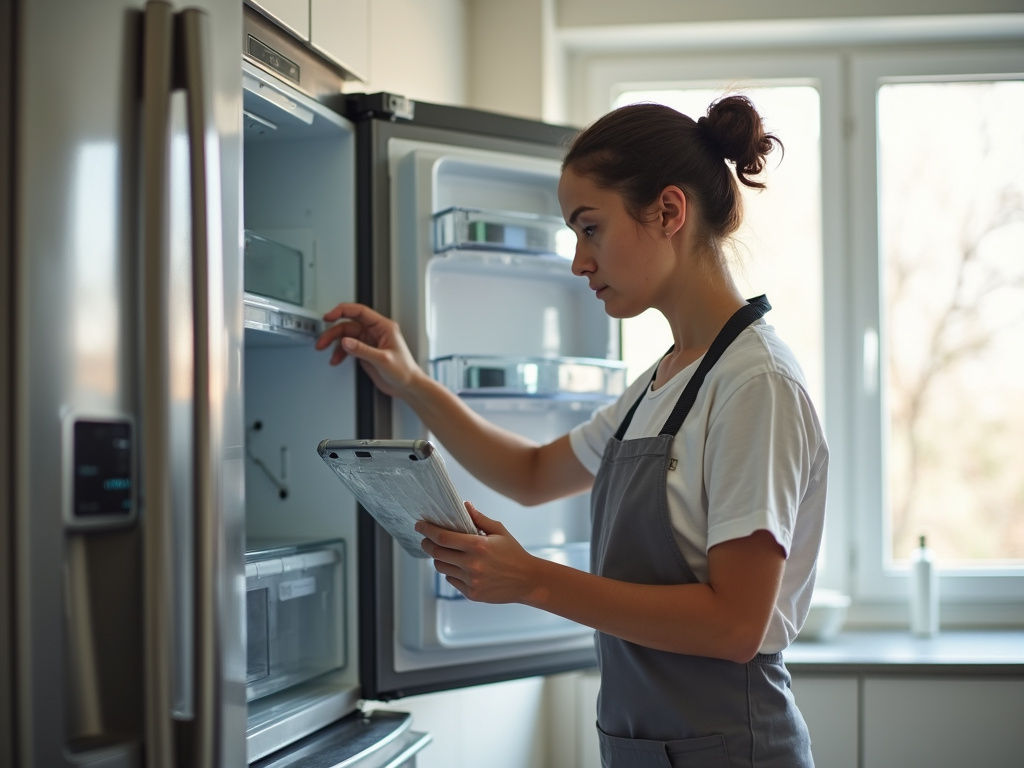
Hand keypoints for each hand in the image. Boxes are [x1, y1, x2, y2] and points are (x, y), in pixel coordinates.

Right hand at [314, 302, 422, 397]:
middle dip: (333, 332)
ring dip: (334, 343)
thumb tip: (345, 341)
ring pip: (346, 336)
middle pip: (349, 324)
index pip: (359, 312)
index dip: (342, 311)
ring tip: (324, 350)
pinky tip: (336, 359)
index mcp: (383, 326)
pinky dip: (340, 353)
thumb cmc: (404, 370)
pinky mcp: (365, 352)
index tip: (329, 316)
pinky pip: (348, 347)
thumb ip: (362, 350)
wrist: (407, 386)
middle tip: (322, 341)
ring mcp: (369, 341)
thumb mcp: (383, 359)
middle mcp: (375, 332)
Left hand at [416, 502, 540, 603]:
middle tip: (425, 539)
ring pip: (441, 568)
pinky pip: (451, 581)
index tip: (419, 525)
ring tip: (443, 552)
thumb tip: (464, 505)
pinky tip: (458, 566)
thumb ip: (479, 518)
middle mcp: (472, 564)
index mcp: (478, 546)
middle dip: (427, 544)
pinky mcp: (471, 594)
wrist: (527, 581)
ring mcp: (471, 581)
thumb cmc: (514, 554)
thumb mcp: (499, 531)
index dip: (427, 530)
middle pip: (436, 553)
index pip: (443, 537)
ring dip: (438, 558)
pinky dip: (450, 572)